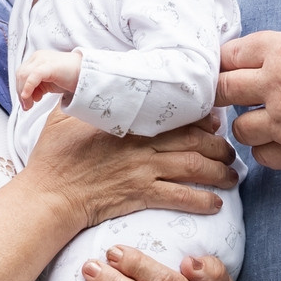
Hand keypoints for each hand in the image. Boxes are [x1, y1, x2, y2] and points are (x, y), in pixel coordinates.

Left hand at [17, 49, 81, 107]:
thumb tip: (28, 98)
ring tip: (30, 105)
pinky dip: (28, 87)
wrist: (88, 74)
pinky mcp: (49, 66)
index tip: (25, 102)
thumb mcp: (49, 83)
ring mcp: (43, 59)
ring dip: (24, 93)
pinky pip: (34, 75)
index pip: (21, 74)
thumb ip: (37, 87)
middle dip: (20, 92)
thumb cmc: (69, 77)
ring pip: (24, 76)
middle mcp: (38, 57)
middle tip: (26, 106)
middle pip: (20, 75)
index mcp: (37, 59)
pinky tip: (27, 96)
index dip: (20, 89)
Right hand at [23, 108, 236, 231]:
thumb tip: (82, 76)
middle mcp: (142, 146)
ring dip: (219, 172)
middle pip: (194, 141)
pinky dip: (203, 201)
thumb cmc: (53, 156)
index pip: (175, 115)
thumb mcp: (63, 116)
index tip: (214, 121)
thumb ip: (80, 98)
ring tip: (231, 177)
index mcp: (128, 123)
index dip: (201, 118)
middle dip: (218, 146)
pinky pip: (181, 197)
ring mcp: (144, 172)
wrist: (49, 196)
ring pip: (194, 168)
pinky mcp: (141, 196)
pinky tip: (216, 204)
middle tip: (230, 151)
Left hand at [218, 13, 280, 168]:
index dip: (227, 60)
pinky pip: (263, 157)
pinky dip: (266, 150)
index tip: (230, 66)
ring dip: (246, 122)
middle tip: (232, 94)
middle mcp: (278, 85)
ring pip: (239, 128)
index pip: (231, 54)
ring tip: (261, 119)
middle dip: (224, 90)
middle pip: (223, 90)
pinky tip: (279, 141)